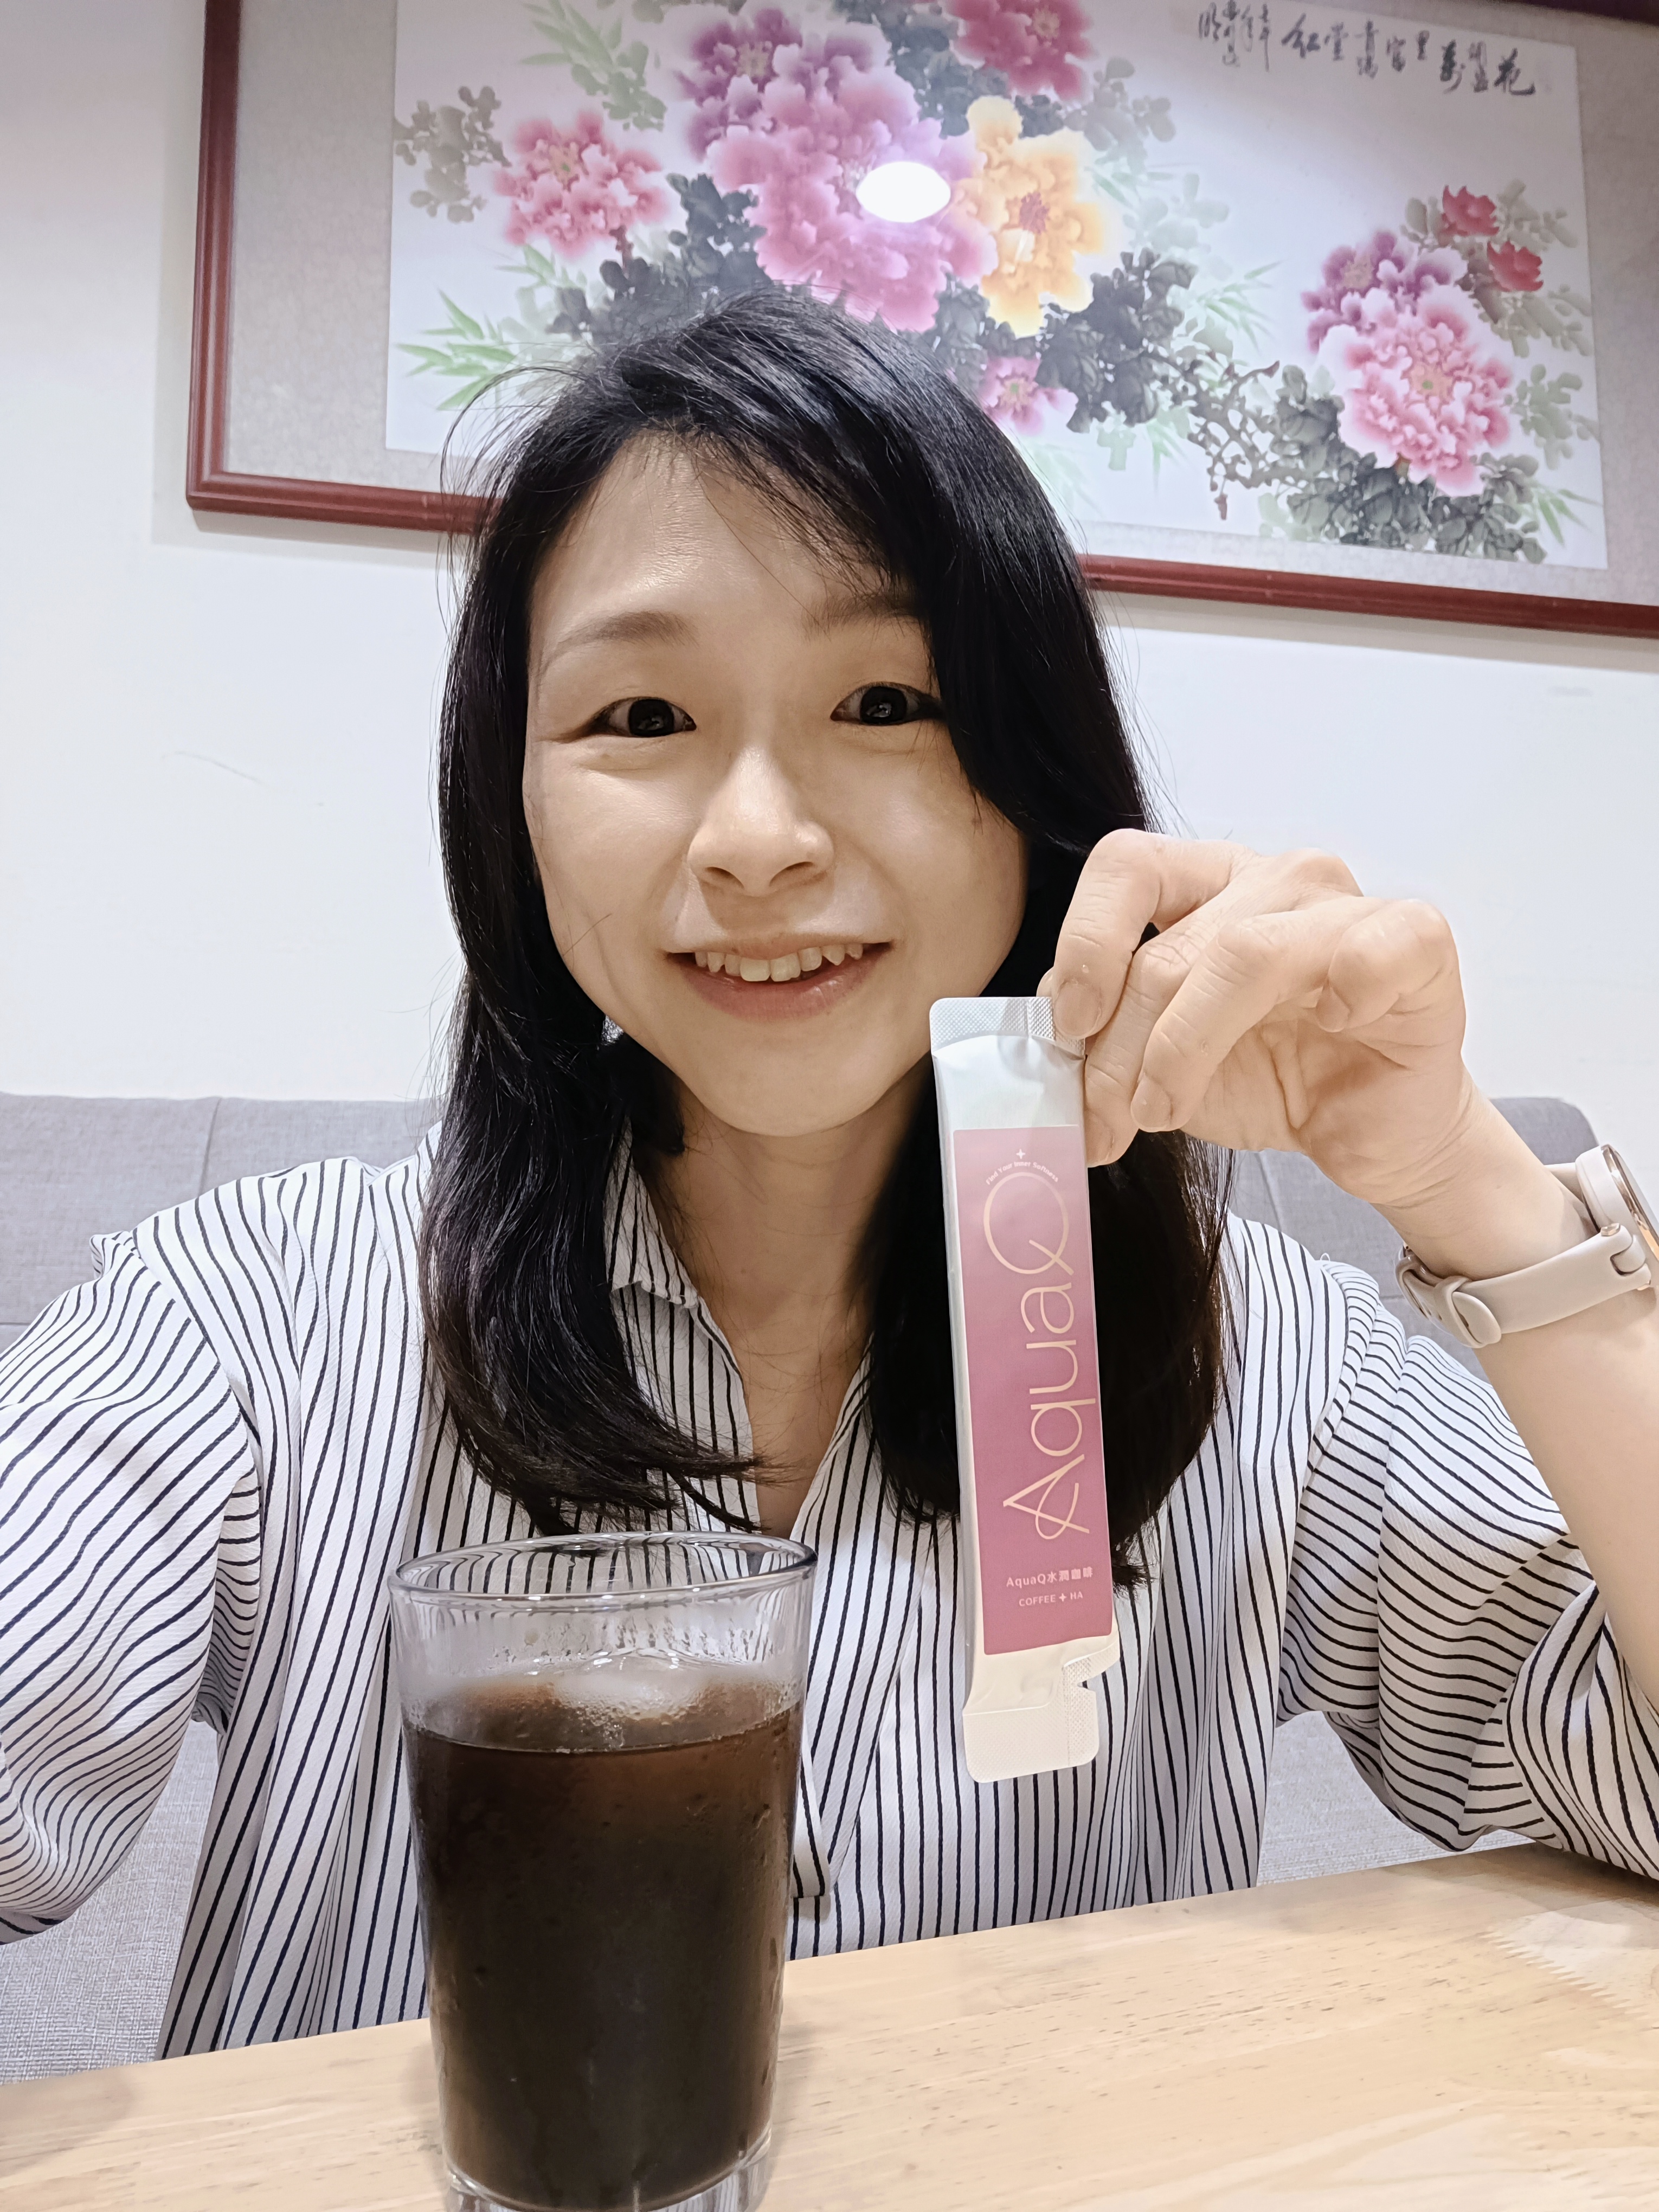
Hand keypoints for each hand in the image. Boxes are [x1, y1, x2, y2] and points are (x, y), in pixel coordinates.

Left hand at [1040, 831, 1487, 1221]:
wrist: (1367, 1134)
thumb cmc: (1267, 1081)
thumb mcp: (1156, 1059)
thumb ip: (1101, 1029)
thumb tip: (1046, 1035)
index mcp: (1205, 885)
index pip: (1125, 867)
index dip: (1084, 945)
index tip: (1067, 1029)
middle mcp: (1273, 878)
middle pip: (1168, 949)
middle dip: (1118, 1052)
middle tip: (1104, 1123)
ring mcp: (1348, 905)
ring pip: (1244, 955)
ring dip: (1185, 1051)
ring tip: (1164, 1114)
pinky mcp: (1417, 943)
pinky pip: (1375, 946)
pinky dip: (1346, 989)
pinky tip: (1332, 1028)